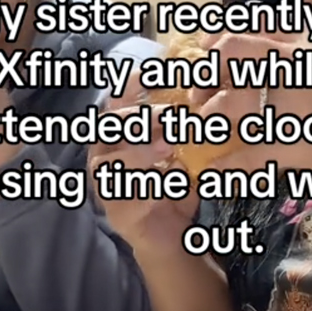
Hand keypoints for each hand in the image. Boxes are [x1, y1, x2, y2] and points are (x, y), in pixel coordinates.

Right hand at [90, 76, 199, 253]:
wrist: (171, 236)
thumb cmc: (175, 187)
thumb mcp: (184, 154)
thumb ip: (185, 131)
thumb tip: (205, 100)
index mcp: (120, 136)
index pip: (117, 103)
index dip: (129, 86)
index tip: (151, 73)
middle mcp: (106, 156)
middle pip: (110, 129)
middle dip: (139, 119)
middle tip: (170, 117)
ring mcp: (106, 185)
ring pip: (109, 162)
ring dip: (139, 153)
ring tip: (167, 148)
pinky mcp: (116, 212)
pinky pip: (125, 197)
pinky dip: (147, 189)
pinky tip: (169, 183)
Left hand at [189, 26, 311, 173]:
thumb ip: (303, 47)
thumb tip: (253, 49)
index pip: (252, 22)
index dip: (220, 38)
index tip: (209, 53)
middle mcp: (301, 63)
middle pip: (231, 52)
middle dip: (206, 71)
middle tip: (199, 93)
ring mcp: (296, 105)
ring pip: (229, 102)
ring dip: (210, 115)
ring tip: (207, 126)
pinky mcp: (296, 147)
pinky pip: (245, 156)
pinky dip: (224, 166)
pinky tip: (214, 169)